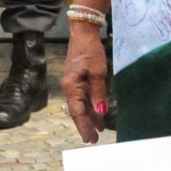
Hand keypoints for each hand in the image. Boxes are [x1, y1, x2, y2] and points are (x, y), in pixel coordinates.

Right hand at [62, 24, 111, 143]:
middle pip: (78, 111)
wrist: (83, 31)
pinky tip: (98, 112)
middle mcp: (70, 87)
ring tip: (100, 129)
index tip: (90, 139)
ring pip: (81, 104)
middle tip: (95, 139)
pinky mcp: (78, 78)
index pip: (77, 112)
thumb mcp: (97, 71)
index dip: (84, 126)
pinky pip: (84, 96)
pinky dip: (91, 106)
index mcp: (72, 87)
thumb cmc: (90, 50)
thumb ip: (98, 92)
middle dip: (86, 125)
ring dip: (90, 117)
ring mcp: (73, 83)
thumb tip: (101, 111)